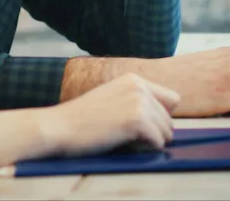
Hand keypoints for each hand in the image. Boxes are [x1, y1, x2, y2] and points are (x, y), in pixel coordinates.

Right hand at [42, 74, 179, 156]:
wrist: (58, 127)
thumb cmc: (81, 121)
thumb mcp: (111, 100)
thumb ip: (135, 103)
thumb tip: (165, 122)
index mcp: (133, 79)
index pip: (171, 100)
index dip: (159, 117)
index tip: (139, 126)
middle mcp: (139, 86)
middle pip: (169, 119)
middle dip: (153, 132)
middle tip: (124, 135)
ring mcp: (139, 101)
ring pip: (166, 132)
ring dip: (149, 142)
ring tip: (122, 139)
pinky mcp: (137, 119)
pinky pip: (158, 142)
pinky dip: (144, 150)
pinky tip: (123, 143)